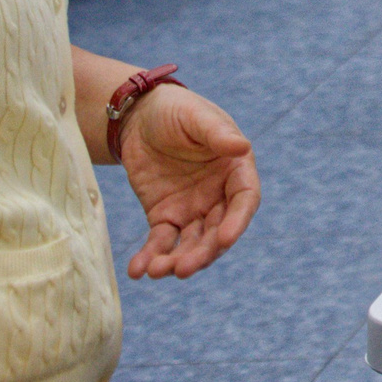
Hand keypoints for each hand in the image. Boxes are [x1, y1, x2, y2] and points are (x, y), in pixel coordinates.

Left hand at [117, 84, 259, 280]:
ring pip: (190, 243)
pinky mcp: (164, 216)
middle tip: (183, 268)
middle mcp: (218, 195)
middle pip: (217, 231)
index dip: (237, 222)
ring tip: (156, 271)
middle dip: (202, 252)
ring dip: (177, 261)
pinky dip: (150, 257)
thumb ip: (217, 134)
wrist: (137, 117)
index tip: (225, 239)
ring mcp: (192, 209)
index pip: (244, 200)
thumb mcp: (196, 116)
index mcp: (235, 169)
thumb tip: (242, 147)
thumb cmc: (175, 110)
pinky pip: (160, 241)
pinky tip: (137, 270)